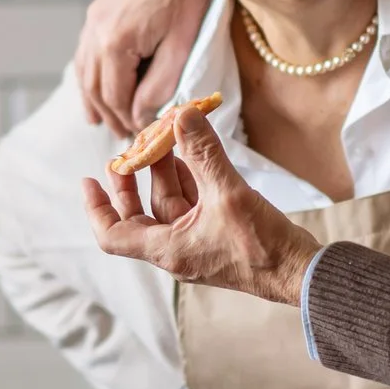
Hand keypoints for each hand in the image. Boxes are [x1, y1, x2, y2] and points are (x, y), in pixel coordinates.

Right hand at [75, 0, 211, 134]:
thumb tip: (140, 116)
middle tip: (123, 137)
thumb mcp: (180, 49)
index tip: (142, 137)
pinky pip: (84, 55)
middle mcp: (95, 35)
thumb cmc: (186, 0)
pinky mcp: (95, 13)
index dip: (128, 121)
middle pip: (95, 89)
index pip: (116, 98)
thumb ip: (158, 87)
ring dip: (93, 100)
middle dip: (109, 116)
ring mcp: (91, 22)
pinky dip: (86, 77)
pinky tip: (91, 90)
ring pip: (84, 73)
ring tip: (100, 122)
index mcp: (115, 45)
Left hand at [81, 108, 319, 306]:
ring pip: (168, 204)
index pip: (113, 235)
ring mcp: (198, 243)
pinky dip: (189, 180)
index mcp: (167, 249)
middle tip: (129, 149)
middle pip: (138, 214)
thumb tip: (182, 115)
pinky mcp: (218, 235)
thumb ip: (204, 152)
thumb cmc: (262, 246)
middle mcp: (176, 249)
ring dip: (164, 172)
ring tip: (165, 139)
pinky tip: (193, 155)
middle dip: (131, 180)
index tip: (88, 180)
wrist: (301, 273)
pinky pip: (193, 205)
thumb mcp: (228, 193)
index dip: (96, 207)